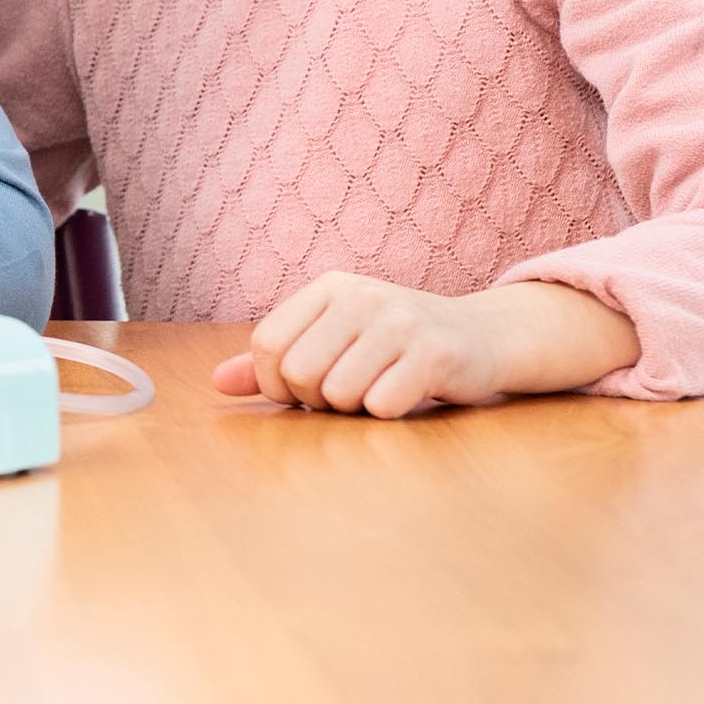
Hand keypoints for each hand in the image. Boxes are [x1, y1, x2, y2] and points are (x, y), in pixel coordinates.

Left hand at [211, 273, 638, 416]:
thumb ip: (275, 361)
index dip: (274, 382)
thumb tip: (217, 384)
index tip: (302, 392)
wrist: (486, 337)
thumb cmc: (398, 345)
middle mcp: (362, 297)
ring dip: (354, 410)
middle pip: (297, 372)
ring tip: (379, 390)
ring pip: (338, 394)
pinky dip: (388, 414)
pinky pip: (381, 405)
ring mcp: (400, 322)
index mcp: (330, 288)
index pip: (266, 343)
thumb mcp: (336, 338)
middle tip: (347, 394)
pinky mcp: (435, 354)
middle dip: (316, 400)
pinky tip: (407, 395)